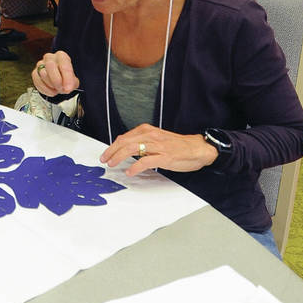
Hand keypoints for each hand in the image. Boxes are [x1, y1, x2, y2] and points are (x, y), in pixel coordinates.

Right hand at [31, 50, 79, 96]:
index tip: (68, 88)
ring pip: (43, 74)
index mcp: (61, 56)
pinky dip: (45, 89)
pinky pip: (37, 81)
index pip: (64, 64)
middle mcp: (50, 58)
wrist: (59, 81)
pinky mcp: (35, 73)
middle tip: (61, 89)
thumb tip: (67, 88)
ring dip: (51, 85)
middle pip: (50, 65)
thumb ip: (71, 83)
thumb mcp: (73, 80)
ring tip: (57, 89)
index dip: (67, 77)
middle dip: (56, 80)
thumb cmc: (65, 78)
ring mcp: (40, 64)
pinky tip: (51, 91)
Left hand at [99, 124, 217, 175]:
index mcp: (147, 130)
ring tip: (112, 164)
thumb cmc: (177, 145)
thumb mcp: (157, 139)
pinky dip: (135, 167)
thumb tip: (127, 149)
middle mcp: (151, 135)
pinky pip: (145, 161)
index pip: (124, 137)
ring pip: (132, 149)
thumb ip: (143, 142)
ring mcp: (157, 146)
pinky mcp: (164, 157)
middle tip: (104, 160)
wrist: (197, 148)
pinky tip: (129, 171)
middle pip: (125, 142)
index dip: (113, 146)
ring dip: (119, 157)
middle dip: (111, 151)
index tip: (106, 154)